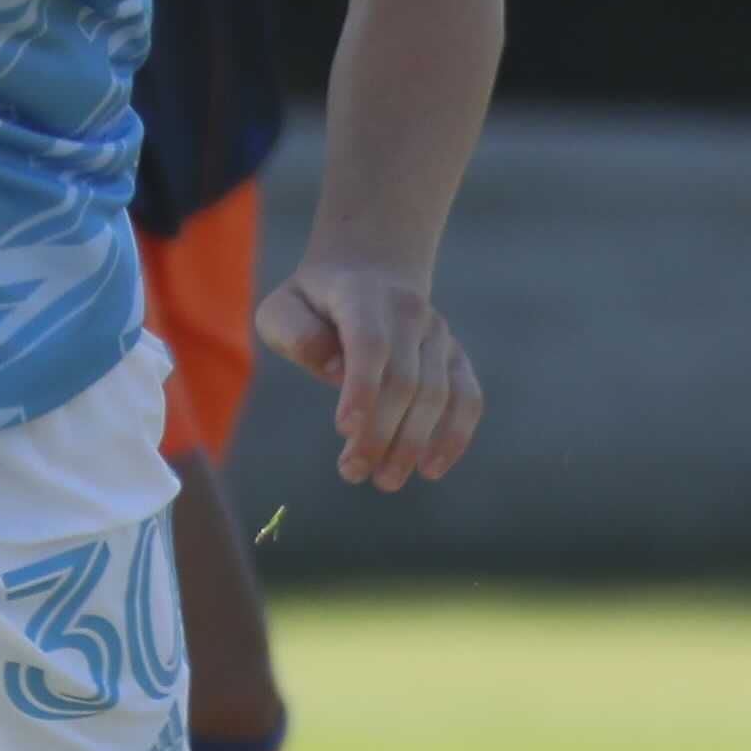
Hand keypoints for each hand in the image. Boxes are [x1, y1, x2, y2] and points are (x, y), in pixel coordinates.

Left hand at [258, 255, 480, 490]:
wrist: (370, 270)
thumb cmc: (314, 304)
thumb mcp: (282, 309)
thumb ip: (297, 335)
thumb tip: (334, 370)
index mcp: (362, 293)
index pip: (369, 343)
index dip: (361, 388)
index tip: (344, 431)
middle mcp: (409, 310)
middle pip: (404, 379)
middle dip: (380, 432)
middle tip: (353, 473)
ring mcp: (438, 333)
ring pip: (437, 393)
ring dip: (412, 443)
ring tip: (385, 480)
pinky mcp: (455, 356)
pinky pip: (468, 397)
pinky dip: (456, 435)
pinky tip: (432, 468)